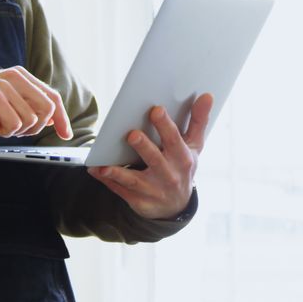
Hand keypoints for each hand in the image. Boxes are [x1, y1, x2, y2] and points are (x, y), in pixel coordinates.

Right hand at [0, 66, 72, 139]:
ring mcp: (5, 86)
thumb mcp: (10, 101)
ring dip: (17, 130)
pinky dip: (5, 131)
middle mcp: (16, 77)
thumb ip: (31, 105)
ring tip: (1, 124)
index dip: (62, 118)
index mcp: (22, 76)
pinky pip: (15, 124)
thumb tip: (55, 120)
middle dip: (37, 127)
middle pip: (46, 108)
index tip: (66, 135)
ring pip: (31, 119)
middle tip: (19, 130)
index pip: (52, 96)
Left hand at [89, 93, 212, 219]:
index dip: (165, 126)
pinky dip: (107, 181)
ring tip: (104, 165)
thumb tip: (207, 95)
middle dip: (144, 147)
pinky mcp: (138, 201)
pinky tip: (95, 170)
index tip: (156, 110)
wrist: (175, 206)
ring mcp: (153, 190)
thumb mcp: (194, 146)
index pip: (174, 140)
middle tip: (132, 134)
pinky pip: (120, 190)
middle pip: (155, 160)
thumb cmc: (182, 167)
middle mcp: (169, 175)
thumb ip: (198, 120)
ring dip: (119, 173)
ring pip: (134, 180)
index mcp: (182, 158)